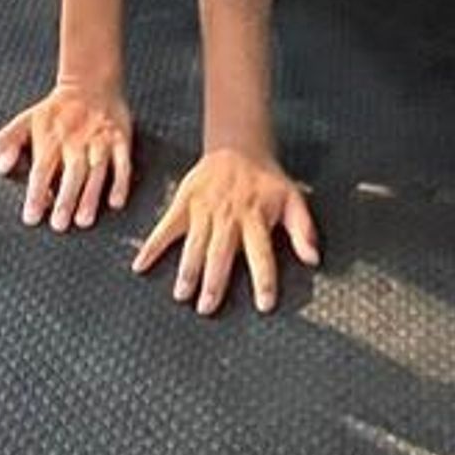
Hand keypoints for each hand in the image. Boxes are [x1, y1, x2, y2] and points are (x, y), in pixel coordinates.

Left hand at [0, 76, 134, 231]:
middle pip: (71, 172)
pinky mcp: (120, 139)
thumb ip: (8, 141)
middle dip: (66, 199)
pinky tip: (116, 203)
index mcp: (51, 138)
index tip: (32, 217)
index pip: (42, 169)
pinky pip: (123, 163)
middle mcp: (76, 141)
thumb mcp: (26, 119)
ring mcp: (100, 140)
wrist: (91, 82)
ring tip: (84, 220)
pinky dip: (121, 183)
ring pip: (97, 171)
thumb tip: (3, 167)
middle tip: (59, 225)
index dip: (37, 193)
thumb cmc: (55, 110)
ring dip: (91, 196)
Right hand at [131, 146, 320, 314]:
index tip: (264, 304)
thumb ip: (303, 230)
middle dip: (214, 281)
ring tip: (182, 294)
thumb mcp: (292, 199)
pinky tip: (141, 265)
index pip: (261, 253)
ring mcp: (203, 210)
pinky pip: (165, 227)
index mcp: (256, 217)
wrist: (238, 147)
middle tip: (207, 308)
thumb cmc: (266, 181)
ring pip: (194, 244)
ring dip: (188, 270)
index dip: (264, 279)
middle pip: (221, 253)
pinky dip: (152, 245)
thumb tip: (313, 259)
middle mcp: (229, 216)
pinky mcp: (184, 203)